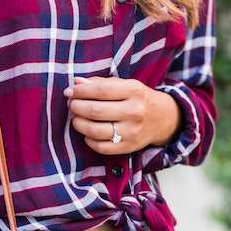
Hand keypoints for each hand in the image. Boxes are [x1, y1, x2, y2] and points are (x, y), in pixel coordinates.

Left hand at [64, 76, 182, 153]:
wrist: (162, 118)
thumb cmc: (136, 99)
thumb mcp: (123, 85)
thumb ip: (99, 83)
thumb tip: (76, 82)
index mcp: (134, 91)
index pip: (100, 90)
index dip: (80, 91)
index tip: (69, 92)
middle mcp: (135, 111)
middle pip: (95, 111)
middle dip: (76, 107)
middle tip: (72, 104)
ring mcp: (132, 131)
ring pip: (95, 131)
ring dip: (78, 124)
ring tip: (76, 118)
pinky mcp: (129, 147)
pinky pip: (100, 147)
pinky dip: (88, 140)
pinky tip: (87, 132)